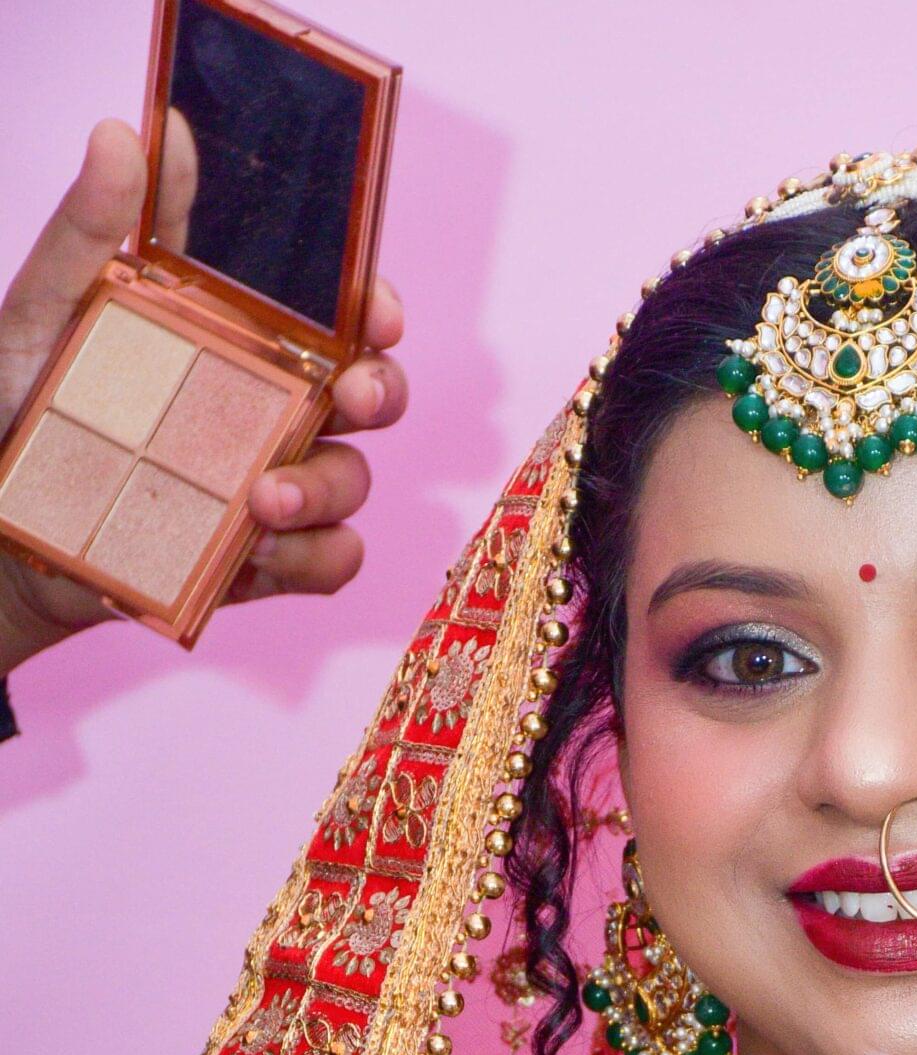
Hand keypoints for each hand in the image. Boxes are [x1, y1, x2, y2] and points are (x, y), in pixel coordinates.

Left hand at [0, 119, 406, 674]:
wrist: (2, 524)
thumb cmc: (27, 402)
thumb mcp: (47, 306)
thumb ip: (90, 226)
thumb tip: (125, 134)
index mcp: (241, 333)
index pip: (334, 310)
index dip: (374, 306)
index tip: (376, 313)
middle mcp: (272, 405)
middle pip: (373, 392)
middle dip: (382, 392)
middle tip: (350, 399)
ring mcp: (274, 484)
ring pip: (354, 479)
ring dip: (325, 488)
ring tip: (262, 499)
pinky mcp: (264, 560)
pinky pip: (333, 560)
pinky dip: (314, 557)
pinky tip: (261, 553)